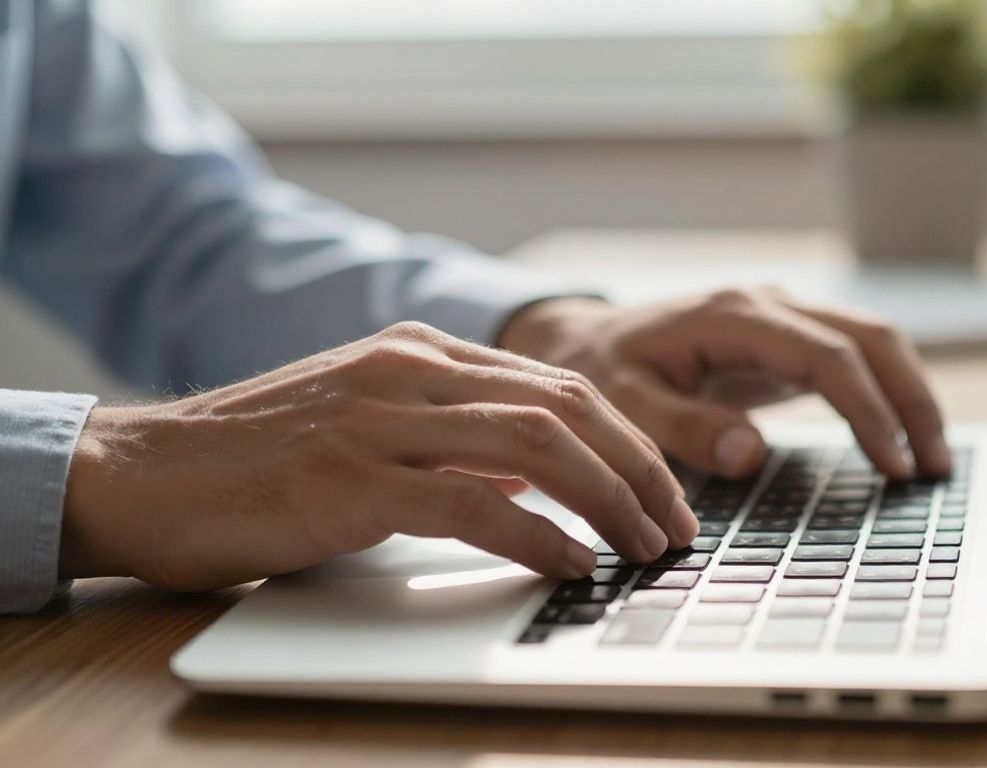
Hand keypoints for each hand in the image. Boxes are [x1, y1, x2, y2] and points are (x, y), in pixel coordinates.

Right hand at [59, 322, 696, 590]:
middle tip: (675, 525)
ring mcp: (383, 420)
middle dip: (639, 470)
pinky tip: (571, 563)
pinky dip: (540, 536)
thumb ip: (453, 439)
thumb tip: (536, 480)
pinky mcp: (352, 480)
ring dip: (608, 502)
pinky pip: (475, 504)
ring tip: (643, 548)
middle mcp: (412, 372)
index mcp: (422, 354)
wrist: (148, 471)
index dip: (627, 441)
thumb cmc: (262, 459)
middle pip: (568, 408)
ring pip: (538, 446)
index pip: (560, 386)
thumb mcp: (373, 427)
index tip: (664, 492)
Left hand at [499, 289, 949, 479]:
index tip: (894, 464)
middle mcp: (769, 305)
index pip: (829, 357)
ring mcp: (782, 316)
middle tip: (933, 468)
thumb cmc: (602, 371)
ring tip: (931, 459)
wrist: (581, 338)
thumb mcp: (625, 403)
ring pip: (873, 340)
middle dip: (911, 400)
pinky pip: (854, 354)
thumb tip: (750, 454)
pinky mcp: (786, 338)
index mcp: (736, 317)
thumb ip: (684, 428)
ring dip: (909, 394)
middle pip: (870, 338)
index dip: (870, 411)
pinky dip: (886, 390)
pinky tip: (900, 435)